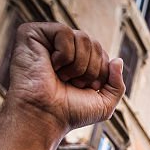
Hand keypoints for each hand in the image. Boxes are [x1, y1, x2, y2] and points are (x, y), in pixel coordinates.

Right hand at [5, 22, 124, 136]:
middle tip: (73, 84)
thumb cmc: (69, 113)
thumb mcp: (103, 104)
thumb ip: (117, 84)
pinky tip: (52, 66)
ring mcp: (47, 39)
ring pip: (82, 36)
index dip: (100, 72)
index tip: (85, 88)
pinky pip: (64, 32)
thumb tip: (118, 60)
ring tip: (62, 77)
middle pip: (94, 43)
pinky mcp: (32, 33)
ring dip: (78, 65)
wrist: (44, 116)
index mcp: (75, 61)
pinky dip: (64, 55)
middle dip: (91, 69)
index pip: (101, 52)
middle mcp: (61, 48)